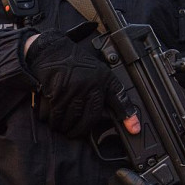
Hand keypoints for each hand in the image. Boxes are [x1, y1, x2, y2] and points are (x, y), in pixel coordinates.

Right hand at [25, 22, 126, 137]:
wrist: (51, 51)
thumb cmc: (73, 63)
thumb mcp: (95, 72)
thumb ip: (100, 90)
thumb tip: (104, 114)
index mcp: (104, 80)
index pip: (119, 99)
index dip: (128, 116)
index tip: (134, 129)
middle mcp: (92, 85)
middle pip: (90, 119)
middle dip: (79, 130)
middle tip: (73, 133)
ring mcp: (75, 89)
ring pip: (70, 119)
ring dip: (63, 126)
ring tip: (59, 125)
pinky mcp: (58, 92)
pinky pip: (55, 114)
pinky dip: (51, 119)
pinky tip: (50, 118)